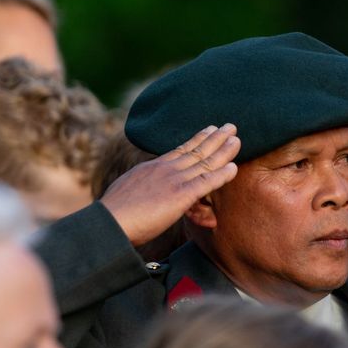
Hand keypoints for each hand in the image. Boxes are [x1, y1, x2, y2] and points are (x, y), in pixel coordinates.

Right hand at [101, 123, 239, 245]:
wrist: (110, 221)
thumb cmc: (115, 214)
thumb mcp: (129, 193)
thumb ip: (141, 190)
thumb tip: (141, 195)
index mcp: (152, 168)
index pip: (179, 150)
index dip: (197, 140)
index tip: (209, 130)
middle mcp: (165, 169)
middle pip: (195, 150)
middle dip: (215, 138)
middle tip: (230, 127)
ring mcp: (173, 180)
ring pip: (204, 162)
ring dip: (223, 150)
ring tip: (237, 138)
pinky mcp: (180, 195)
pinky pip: (206, 182)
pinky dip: (221, 175)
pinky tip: (233, 168)